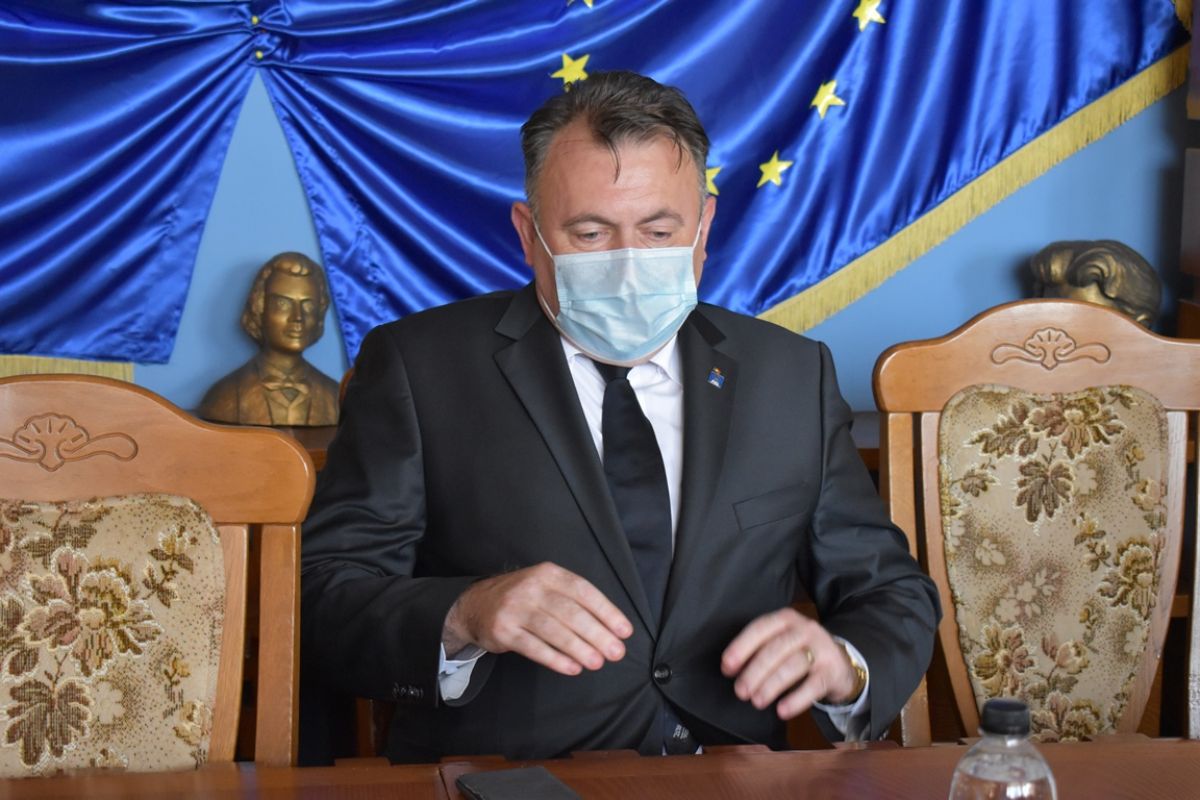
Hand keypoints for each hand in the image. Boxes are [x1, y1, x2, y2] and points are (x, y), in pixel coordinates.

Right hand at [442, 562, 632, 676]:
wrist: (476, 605)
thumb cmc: (523, 599)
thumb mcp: (546, 586)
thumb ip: (574, 601)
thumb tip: (610, 627)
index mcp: (548, 573)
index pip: (583, 591)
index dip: (606, 611)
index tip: (624, 631)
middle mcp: (532, 587)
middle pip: (570, 612)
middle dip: (597, 634)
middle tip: (616, 652)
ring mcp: (516, 608)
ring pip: (553, 630)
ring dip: (579, 648)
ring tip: (597, 662)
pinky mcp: (503, 630)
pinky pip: (533, 647)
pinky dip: (554, 659)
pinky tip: (571, 667)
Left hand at [720, 608, 858, 718]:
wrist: (842, 662)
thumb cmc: (801, 651)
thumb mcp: (782, 641)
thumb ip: (760, 649)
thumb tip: (732, 669)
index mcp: (786, 619)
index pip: (760, 628)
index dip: (741, 647)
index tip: (727, 666)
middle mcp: (804, 630)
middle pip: (775, 649)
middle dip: (755, 671)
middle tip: (741, 691)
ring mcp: (821, 649)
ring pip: (793, 666)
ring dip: (771, 685)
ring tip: (757, 701)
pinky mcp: (832, 671)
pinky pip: (813, 686)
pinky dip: (796, 700)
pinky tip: (782, 711)